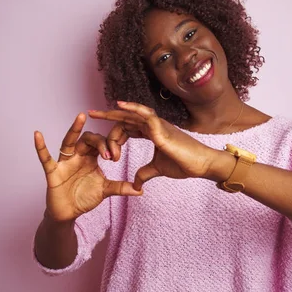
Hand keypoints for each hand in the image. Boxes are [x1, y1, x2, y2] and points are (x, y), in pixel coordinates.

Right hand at [34, 113, 141, 221]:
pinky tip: (37, 134)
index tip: (117, 158)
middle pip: (88, 139)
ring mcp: (64, 162)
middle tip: (109, 155)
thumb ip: (120, 187)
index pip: (102, 143)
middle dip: (100, 143)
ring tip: (80, 116)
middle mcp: (77, 155)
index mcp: (91, 157)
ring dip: (74, 130)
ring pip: (69, 142)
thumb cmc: (84, 197)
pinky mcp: (53, 171)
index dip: (110, 146)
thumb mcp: (105, 190)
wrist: (68, 213)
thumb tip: (140, 190)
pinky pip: (45, 157)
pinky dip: (41, 147)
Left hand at [88, 101, 217, 189]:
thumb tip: (136, 184)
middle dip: (108, 116)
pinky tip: (118, 107)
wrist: (200, 165)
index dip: (114, 132)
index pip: (129, 127)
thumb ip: (145, 173)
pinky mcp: (161, 128)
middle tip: (90, 114)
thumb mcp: (158, 169)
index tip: (102, 143)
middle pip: (127, 118)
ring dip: (114, 113)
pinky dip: (131, 108)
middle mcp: (153, 125)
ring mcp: (157, 124)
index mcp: (152, 133)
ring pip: (132, 115)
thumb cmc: (184, 164)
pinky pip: (144, 114)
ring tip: (97, 112)